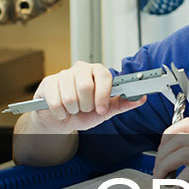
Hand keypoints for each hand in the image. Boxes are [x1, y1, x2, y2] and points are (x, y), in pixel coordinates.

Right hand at [25, 61, 146, 133]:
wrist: (61, 120)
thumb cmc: (84, 112)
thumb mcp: (105, 110)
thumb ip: (122, 103)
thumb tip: (141, 98)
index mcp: (97, 71)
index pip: (104, 75)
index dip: (103, 94)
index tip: (101, 109)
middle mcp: (80, 68)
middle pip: (85, 86)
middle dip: (86, 105)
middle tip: (85, 109)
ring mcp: (62, 74)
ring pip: (70, 96)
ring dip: (73, 110)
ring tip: (74, 109)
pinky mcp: (47, 84)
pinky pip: (56, 103)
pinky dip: (61, 113)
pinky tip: (62, 111)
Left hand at [152, 118, 188, 188]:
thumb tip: (185, 158)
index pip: (187, 123)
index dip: (167, 135)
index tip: (161, 150)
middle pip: (178, 139)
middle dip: (161, 156)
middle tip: (158, 171)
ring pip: (181, 154)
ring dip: (164, 168)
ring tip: (162, 181)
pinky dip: (178, 185)